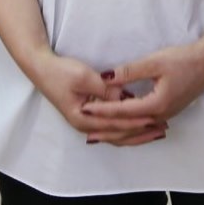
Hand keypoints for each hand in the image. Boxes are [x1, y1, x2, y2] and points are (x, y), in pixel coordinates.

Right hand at [22, 51, 165, 146]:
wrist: (41, 69)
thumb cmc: (61, 72)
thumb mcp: (85, 77)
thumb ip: (106, 89)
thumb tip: (126, 97)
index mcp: (83, 119)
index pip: (116, 124)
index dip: (136, 122)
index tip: (155, 119)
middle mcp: (85, 126)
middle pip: (118, 135)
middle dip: (141, 133)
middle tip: (162, 128)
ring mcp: (86, 123)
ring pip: (116, 135)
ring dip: (136, 133)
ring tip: (157, 131)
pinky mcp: (89, 116)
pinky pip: (112, 128)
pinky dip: (127, 128)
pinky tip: (140, 125)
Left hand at [82, 39, 203, 136]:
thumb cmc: (185, 59)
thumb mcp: (154, 62)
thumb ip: (129, 71)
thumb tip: (106, 78)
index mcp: (156, 105)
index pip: (122, 112)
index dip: (102, 111)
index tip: (85, 110)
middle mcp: (161, 116)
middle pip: (128, 127)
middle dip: (107, 130)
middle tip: (87, 134)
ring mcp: (166, 115)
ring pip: (137, 129)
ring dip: (118, 131)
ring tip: (101, 135)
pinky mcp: (169, 111)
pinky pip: (145, 125)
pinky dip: (130, 127)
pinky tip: (123, 126)